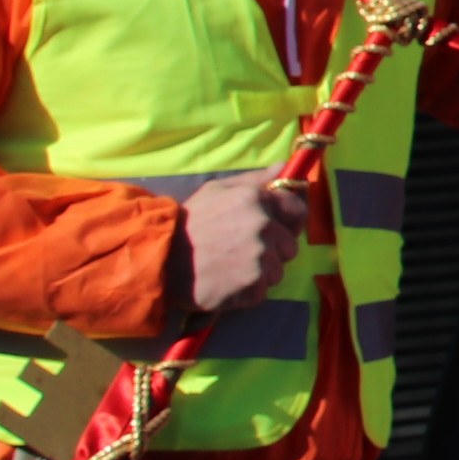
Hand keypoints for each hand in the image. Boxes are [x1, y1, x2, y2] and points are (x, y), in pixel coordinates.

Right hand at [170, 173, 306, 318]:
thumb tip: (283, 168)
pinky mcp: (253, 285)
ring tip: (230, 267)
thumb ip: (254, 180)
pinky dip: (248, 291)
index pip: (297, 212)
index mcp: (257, 199)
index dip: (288, 223)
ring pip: (277, 271)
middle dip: (272, 251)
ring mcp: (260, 256)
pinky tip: (226, 282)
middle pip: (289, 246)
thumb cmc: (189, 224)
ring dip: (260, 272)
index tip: (276, 230)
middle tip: (239, 251)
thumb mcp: (216, 190)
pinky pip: (263, 290)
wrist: (160, 261)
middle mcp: (264, 226)